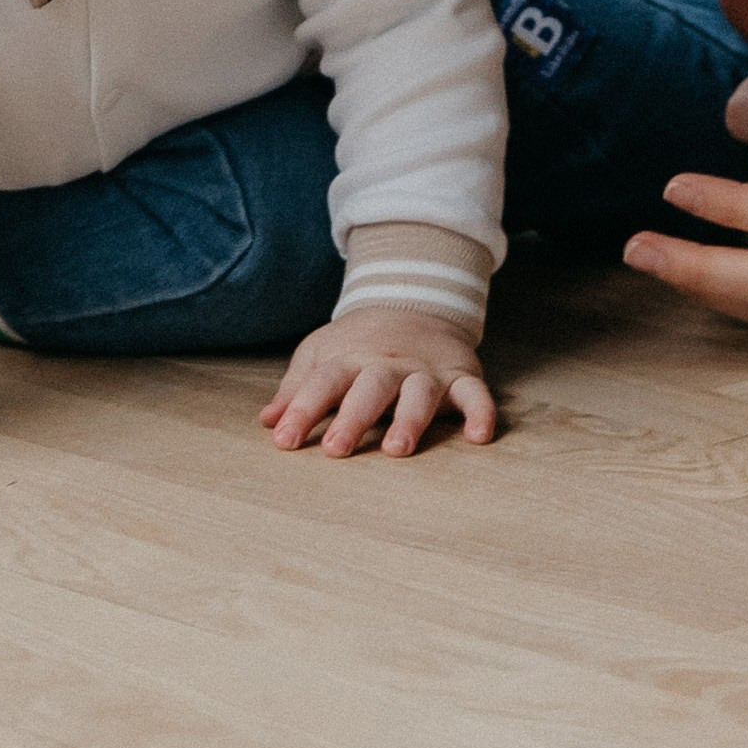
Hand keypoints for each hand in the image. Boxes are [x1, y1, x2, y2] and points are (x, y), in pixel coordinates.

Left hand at [259, 306, 495, 457]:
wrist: (412, 299)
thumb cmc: (358, 343)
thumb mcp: (322, 354)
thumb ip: (297, 389)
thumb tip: (267, 422)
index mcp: (350, 358)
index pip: (322, 382)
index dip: (302, 410)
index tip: (284, 441)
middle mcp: (387, 363)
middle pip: (370, 387)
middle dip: (353, 417)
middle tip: (336, 449)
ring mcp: (425, 370)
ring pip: (419, 391)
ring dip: (410, 418)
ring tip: (397, 448)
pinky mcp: (460, 376)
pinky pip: (475, 393)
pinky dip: (481, 412)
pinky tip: (479, 437)